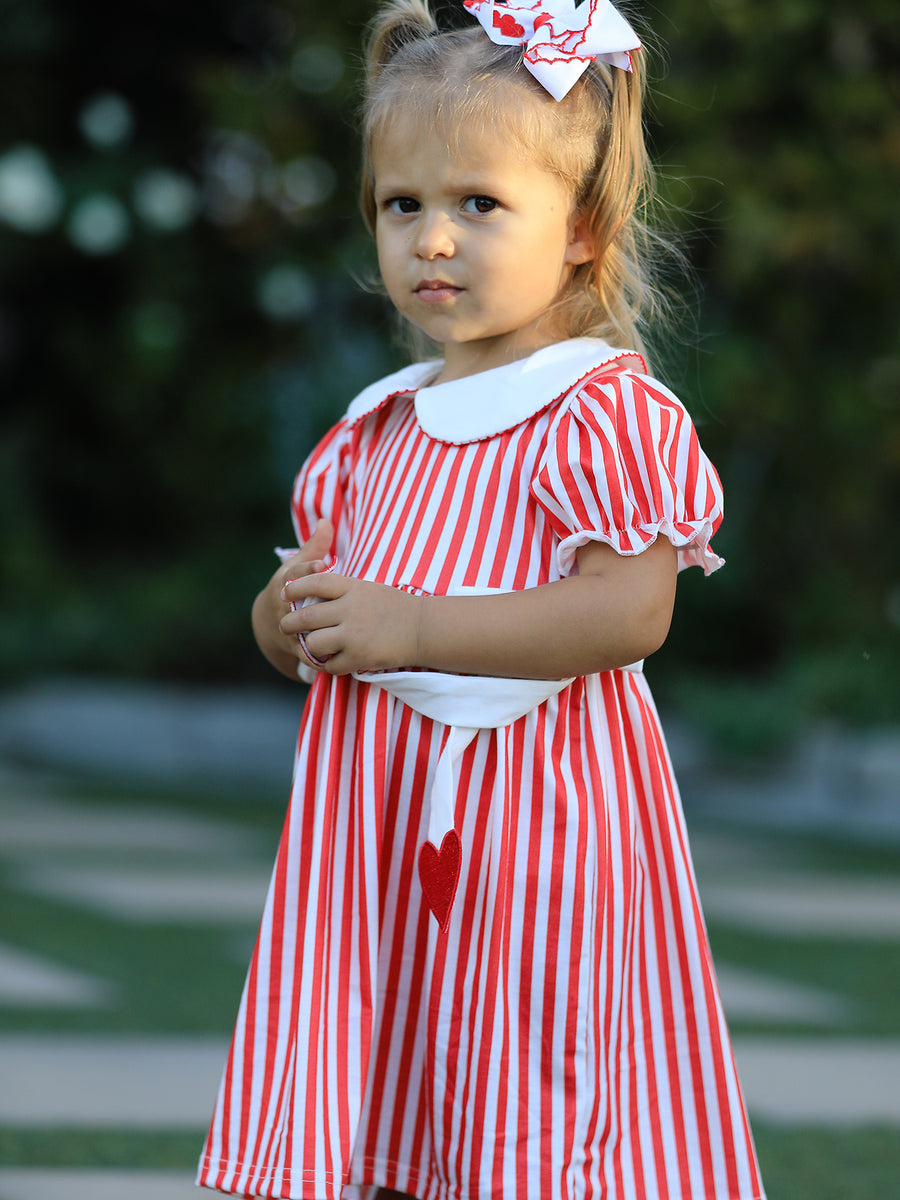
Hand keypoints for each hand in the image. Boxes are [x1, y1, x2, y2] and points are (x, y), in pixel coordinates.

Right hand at [251, 518, 333, 679]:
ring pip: (302, 632)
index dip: (307, 569)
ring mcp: (288, 629)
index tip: (322, 563)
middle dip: (311, 603)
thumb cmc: (291, 589)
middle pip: (296, 605)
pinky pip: (309, 654)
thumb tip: (326, 521)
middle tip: (333, 602)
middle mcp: (284, 607)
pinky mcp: (296, 649)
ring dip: (317, 632)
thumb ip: (314, 547)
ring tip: (339, 631)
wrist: (269, 624)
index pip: (294, 574)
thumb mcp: (298, 567)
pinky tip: (341, 658)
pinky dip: (322, 657)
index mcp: (285, 584)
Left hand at [280, 572, 421, 675]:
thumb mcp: (368, 588)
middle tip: (285, 625)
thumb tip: (307, 590)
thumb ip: (340, 589)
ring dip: (309, 646)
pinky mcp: (360, 657)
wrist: (423, 628)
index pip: (314, 582)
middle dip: (289, 622)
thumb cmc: (395, 607)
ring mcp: (354, 635)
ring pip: (314, 643)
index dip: (295, 586)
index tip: (285, 592)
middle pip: (306, 616)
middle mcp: (350, 610)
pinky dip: (328, 665)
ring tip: (311, 645)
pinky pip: (330, 665)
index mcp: (353, 588)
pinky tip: (332, 660)